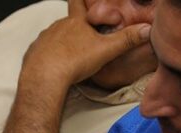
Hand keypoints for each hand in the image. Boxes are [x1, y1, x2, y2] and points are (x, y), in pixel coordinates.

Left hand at [21, 0, 150, 89]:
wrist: (44, 77)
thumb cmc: (75, 61)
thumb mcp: (106, 50)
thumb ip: (126, 39)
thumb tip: (147, 30)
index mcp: (75, 22)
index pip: (78, 3)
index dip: (81, 0)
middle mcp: (56, 26)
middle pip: (67, 22)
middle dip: (76, 28)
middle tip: (85, 38)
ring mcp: (43, 39)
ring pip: (54, 36)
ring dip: (62, 42)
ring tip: (71, 55)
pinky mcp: (33, 54)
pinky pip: (42, 51)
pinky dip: (49, 56)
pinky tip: (55, 66)